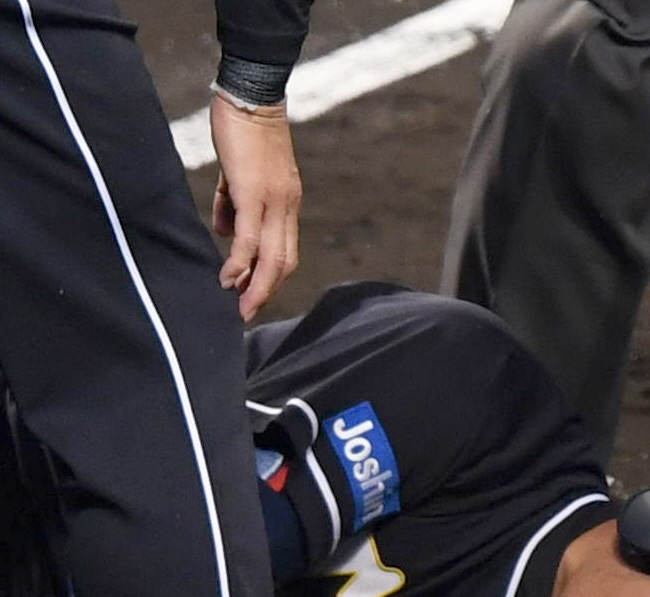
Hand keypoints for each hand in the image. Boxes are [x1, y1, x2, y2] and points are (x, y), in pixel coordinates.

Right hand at [209, 93, 301, 320]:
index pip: (285, 250)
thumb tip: (227, 234)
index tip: (253, 297)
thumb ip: (233, 204)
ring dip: (256, 286)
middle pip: (284, 261)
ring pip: (271, 256)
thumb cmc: (243, 131)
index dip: (271, 277)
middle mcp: (287, 206)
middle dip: (266, 291)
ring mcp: (274, 200)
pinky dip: (240, 263)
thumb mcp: (238, 174)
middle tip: (246, 313)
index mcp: (286, 203)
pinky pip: (249, 237)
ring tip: (239, 305)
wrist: (251, 95)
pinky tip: (228, 278)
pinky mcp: (253, 192)